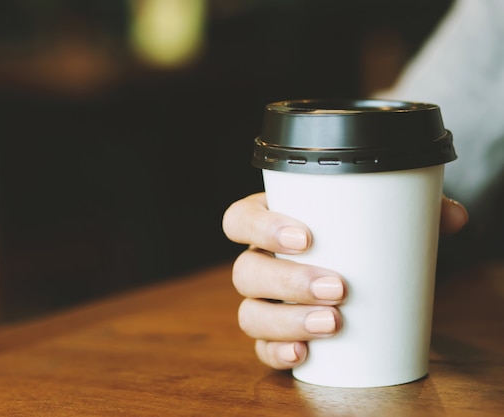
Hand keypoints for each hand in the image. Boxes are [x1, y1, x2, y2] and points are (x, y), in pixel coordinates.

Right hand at [222, 192, 467, 369]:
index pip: (240, 219)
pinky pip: (261, 348)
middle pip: (246, 271)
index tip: (306, 238)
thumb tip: (454, 217)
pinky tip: (303, 354)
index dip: (261, 227)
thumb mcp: (380, 217)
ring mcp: (262, 301)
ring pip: (250, 313)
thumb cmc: (358, 241)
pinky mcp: (273, 335)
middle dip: (288, 281)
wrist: (358, 276)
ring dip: (286, 320)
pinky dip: (277, 353)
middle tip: (337, 287)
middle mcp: (259, 262)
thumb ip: (416, 209)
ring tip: (332, 324)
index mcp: (271, 224)